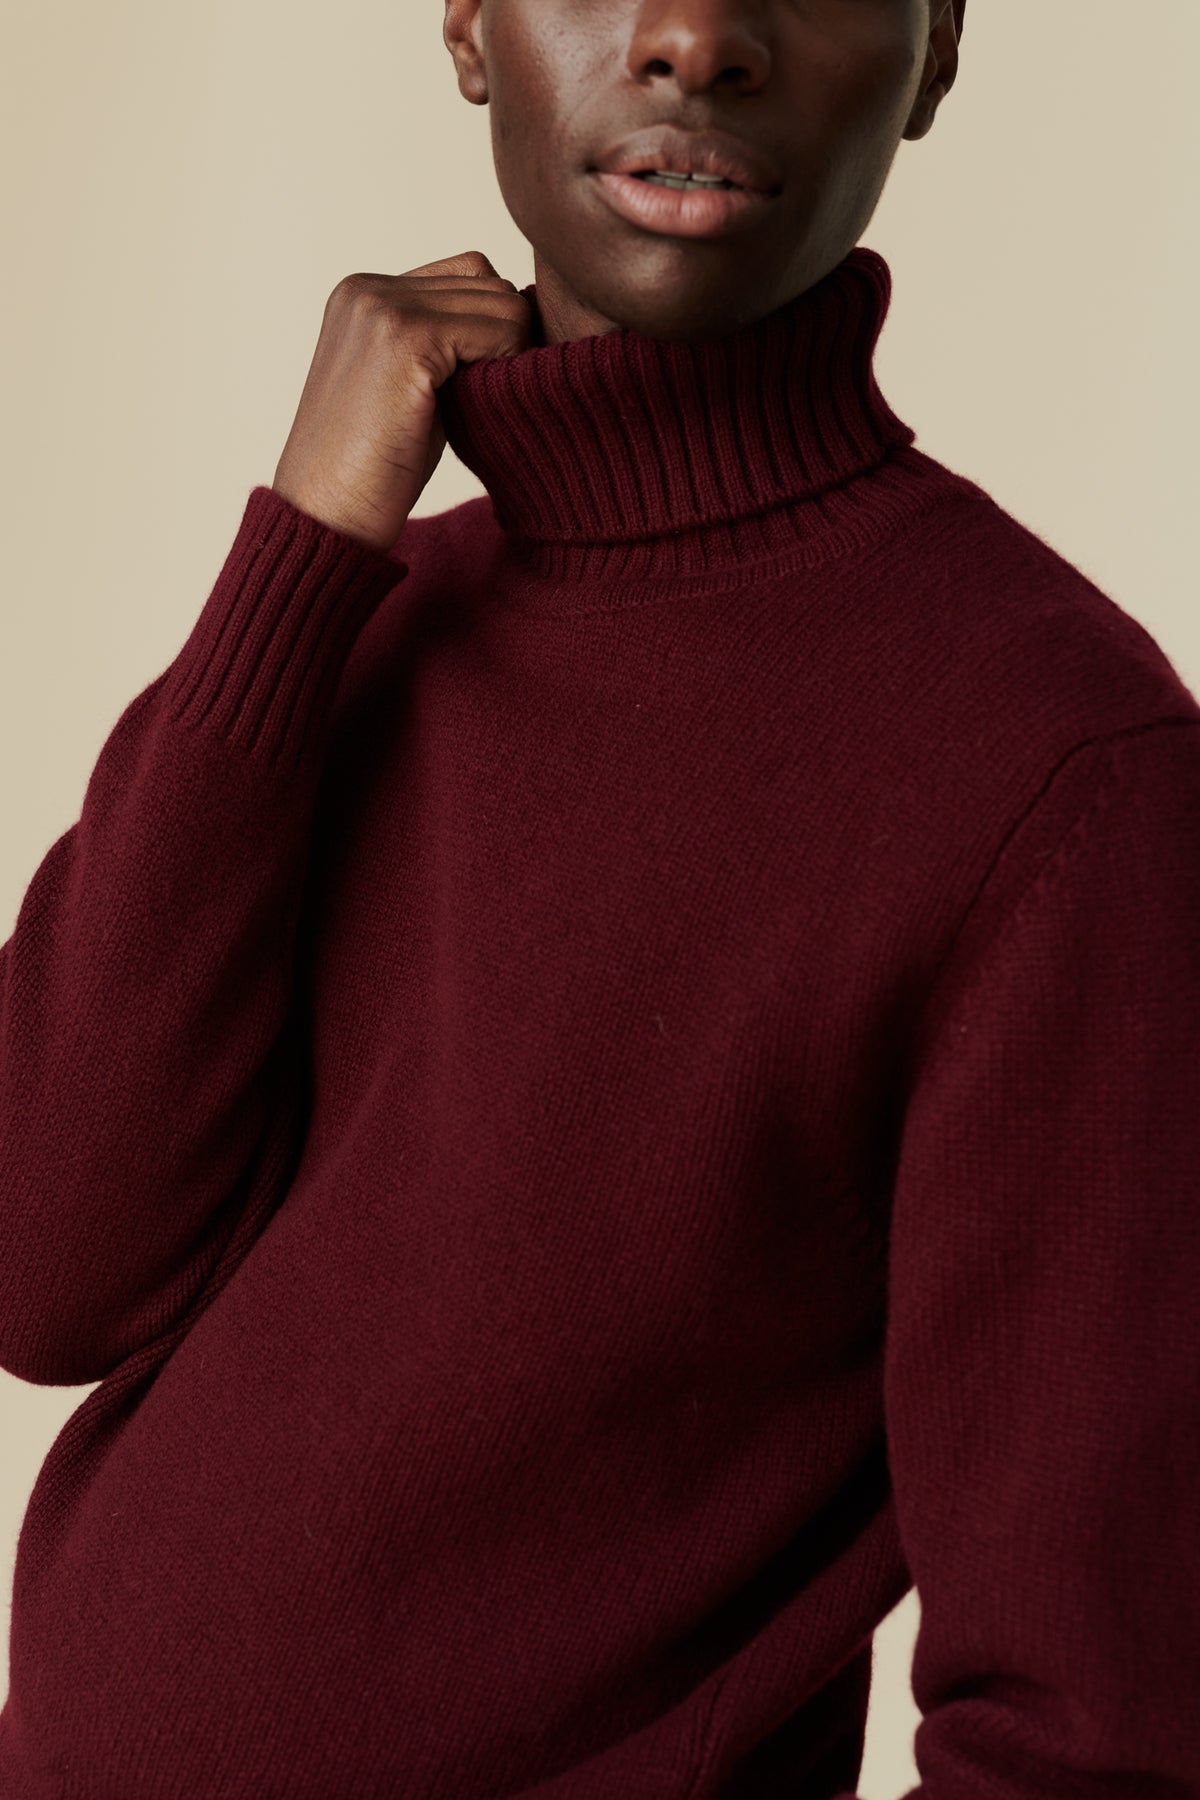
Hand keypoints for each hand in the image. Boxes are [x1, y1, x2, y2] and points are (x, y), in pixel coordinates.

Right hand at [272, 250, 530, 551]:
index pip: (467, 271)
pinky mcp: (406, 336)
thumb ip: (446, 343)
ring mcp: (383, 307)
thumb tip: (521, 314)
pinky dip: (509, 365)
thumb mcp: (410, 388)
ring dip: (512, 352)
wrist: (329, 515)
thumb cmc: (375, 469)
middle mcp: (367, 288)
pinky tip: (486, 408)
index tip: (489, 378)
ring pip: (500, 300)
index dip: (493, 322)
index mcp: (362, 294)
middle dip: (508, 335)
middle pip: (487, 280)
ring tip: (487, 404)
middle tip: (498, 396)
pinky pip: (498, 330)